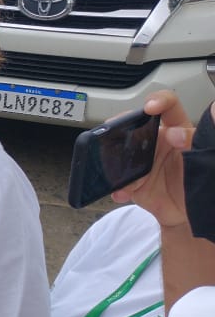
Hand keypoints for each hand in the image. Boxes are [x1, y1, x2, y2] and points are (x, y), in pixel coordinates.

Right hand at [112, 91, 197, 228]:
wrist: (192, 215)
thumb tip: (183, 128)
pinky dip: (116, 187)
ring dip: (112, 158)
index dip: (158, 101)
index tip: (150, 108)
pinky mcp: (132, 181)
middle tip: (114, 130)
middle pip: (133, 125)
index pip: (168, 106)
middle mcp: (157, 142)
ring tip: (118, 168)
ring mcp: (142, 161)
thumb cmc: (201, 183)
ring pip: (119, 150)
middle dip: (120, 125)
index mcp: (177, 131)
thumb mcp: (203, 158)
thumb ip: (194, 141)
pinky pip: (117, 180)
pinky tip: (123, 192)